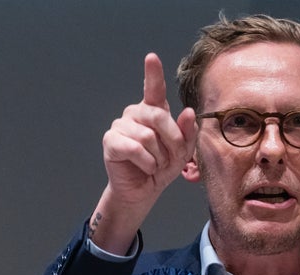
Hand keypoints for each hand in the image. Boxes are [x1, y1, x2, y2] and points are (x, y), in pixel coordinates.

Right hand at [103, 53, 197, 208]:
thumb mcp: (183, 152)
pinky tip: (145, 167)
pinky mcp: (111, 141)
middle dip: (173, 142)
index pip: (154, 89)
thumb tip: (188, 112)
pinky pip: (135, 148)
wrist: (143, 191)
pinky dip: (147, 163)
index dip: (153, 73)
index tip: (151, 58)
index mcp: (154, 111)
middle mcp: (135, 113)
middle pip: (159, 117)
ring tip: (156, 164)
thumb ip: (188, 132)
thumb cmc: (162, 168)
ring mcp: (121, 125)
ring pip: (148, 136)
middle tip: (172, 159)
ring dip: (159, 157)